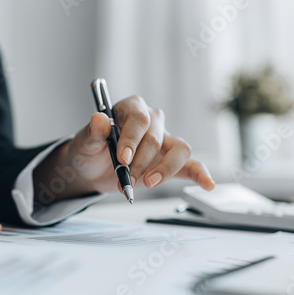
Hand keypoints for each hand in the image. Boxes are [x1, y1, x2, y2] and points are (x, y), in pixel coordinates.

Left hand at [34, 96, 214, 202]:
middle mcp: (152, 120)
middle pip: (155, 138)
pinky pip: (191, 165)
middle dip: (139, 163)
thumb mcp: (85, 142)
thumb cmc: (91, 150)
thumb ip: (93, 132)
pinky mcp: (170, 161)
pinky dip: (201, 175)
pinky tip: (208, 185)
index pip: (139, 119)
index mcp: (132, 109)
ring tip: (147, 184)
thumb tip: (99, 119)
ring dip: (164, 170)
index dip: (132, 139)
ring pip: (180, 149)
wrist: (94, 169)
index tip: (122, 158)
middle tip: (123, 180)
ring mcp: (164, 140)